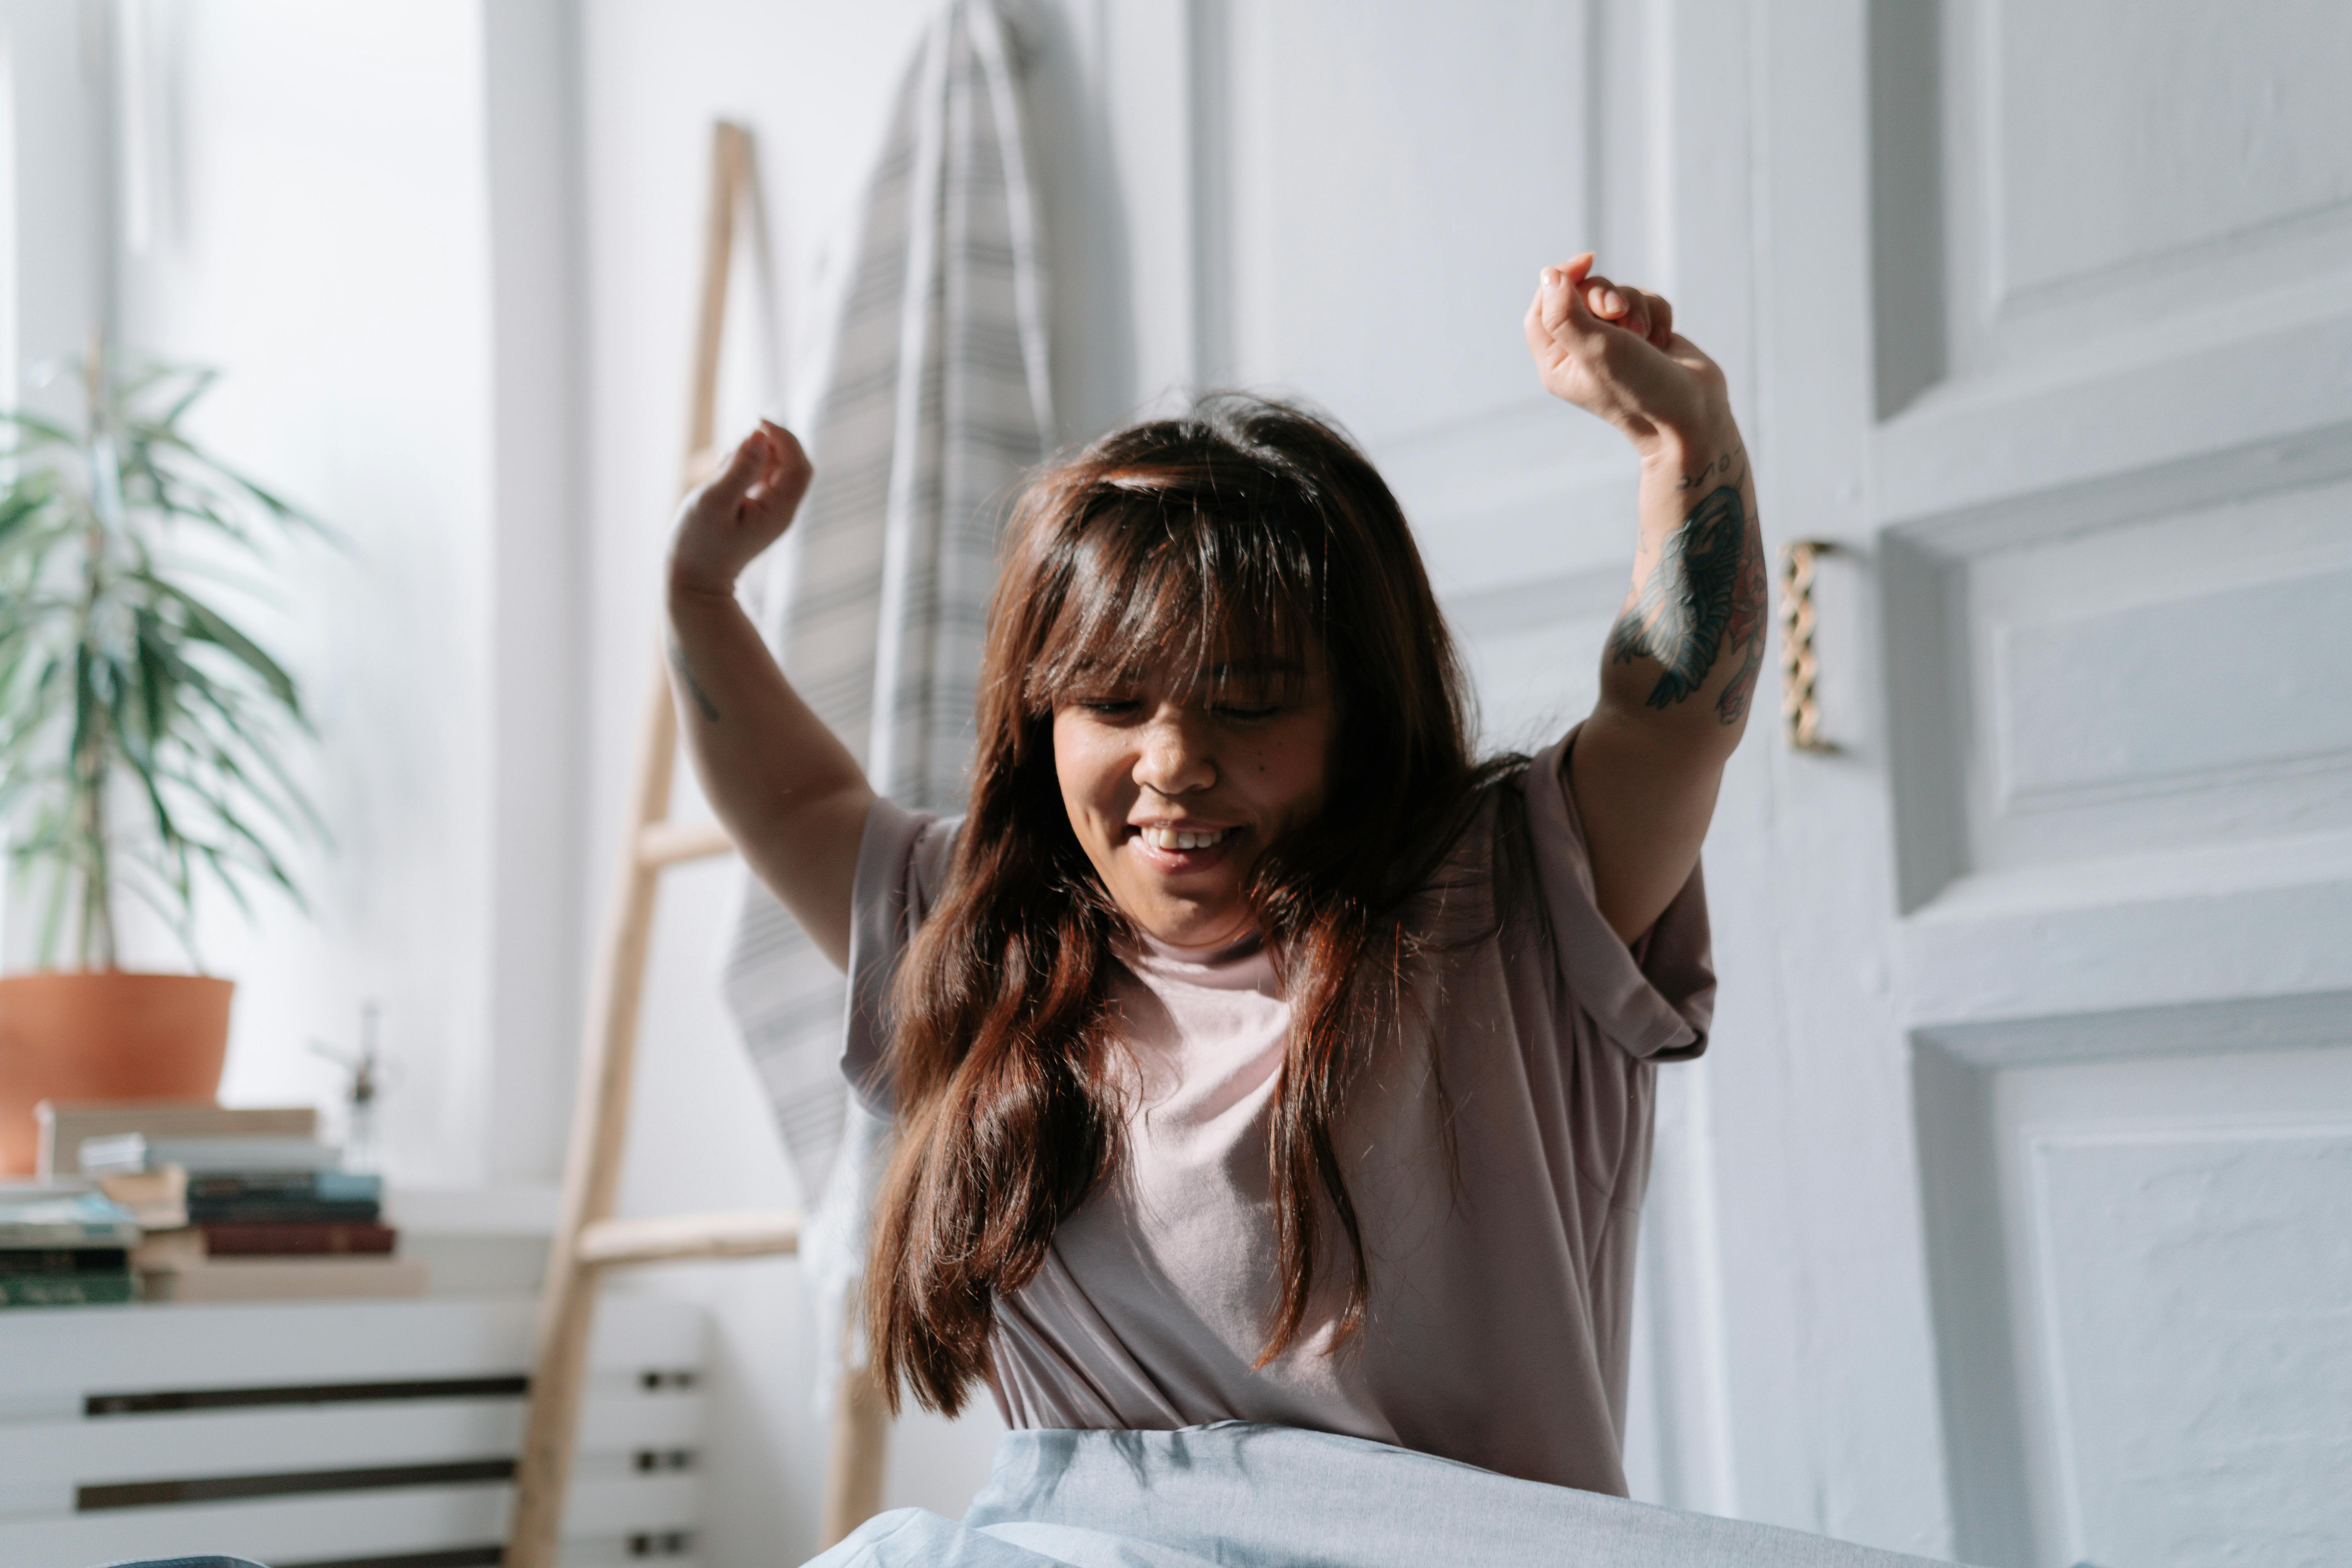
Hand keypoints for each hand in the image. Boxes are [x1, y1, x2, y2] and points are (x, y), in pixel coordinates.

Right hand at [667, 420, 813, 597]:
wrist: (693, 582)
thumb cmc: (698, 544)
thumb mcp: (714, 502)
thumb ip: (739, 469)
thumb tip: (759, 436)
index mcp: (780, 510)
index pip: (798, 465)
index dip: (784, 438)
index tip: (757, 423)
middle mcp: (782, 510)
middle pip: (792, 462)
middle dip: (768, 444)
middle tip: (735, 447)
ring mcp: (770, 510)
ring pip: (775, 466)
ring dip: (752, 454)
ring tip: (721, 469)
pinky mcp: (756, 509)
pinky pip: (761, 476)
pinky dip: (745, 466)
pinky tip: (722, 474)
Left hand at [1523, 253, 1730, 457]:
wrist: (1693, 414)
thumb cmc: (1640, 388)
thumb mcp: (1595, 350)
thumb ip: (1565, 314)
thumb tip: (1548, 275)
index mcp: (1557, 362)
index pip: (1543, 308)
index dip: (1560, 279)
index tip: (1586, 262)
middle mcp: (1582, 351)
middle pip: (1579, 294)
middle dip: (1604, 295)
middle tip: (1617, 314)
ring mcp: (1615, 342)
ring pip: (1616, 294)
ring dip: (1635, 308)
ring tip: (1645, 340)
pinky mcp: (1644, 335)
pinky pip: (1645, 301)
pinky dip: (1656, 314)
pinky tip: (1662, 341)